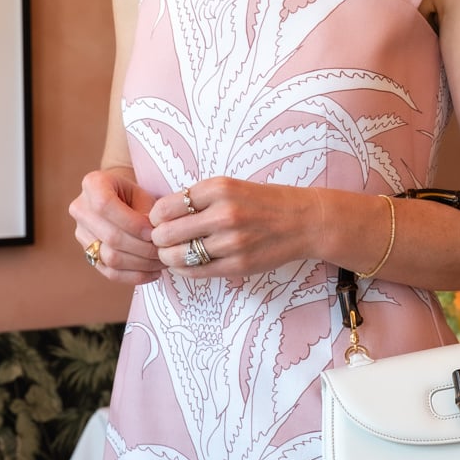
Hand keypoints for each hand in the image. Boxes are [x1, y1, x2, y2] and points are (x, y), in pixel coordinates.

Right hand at [69, 168, 161, 283]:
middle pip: (110, 236)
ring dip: (141, 264)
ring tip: (162, 262)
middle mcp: (80, 209)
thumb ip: (148, 212)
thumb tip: (154, 238)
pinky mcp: (88, 253)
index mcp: (92, 184)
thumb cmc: (134, 195)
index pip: (105, 205)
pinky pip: (109, 272)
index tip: (154, 232)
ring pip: (110, 258)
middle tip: (164, 251)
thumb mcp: (142, 194)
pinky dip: (134, 276)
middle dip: (142, 248)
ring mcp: (81, 233)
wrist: (118, 199)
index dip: (132, 222)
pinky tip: (153, 273)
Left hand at [149, 177, 316, 277]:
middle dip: (158, 239)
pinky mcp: (239, 265)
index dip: (156, 217)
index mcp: (219, 189)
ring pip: (178, 256)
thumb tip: (161, 215)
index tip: (159, 221)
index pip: (166, 207)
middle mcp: (224, 214)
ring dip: (168, 256)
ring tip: (171, 253)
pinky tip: (185, 264)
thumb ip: (199, 198)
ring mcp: (232, 242)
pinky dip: (184, 269)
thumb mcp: (231, 187)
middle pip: (166, 233)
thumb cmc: (263, 202)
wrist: (304, 221)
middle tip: (162, 240)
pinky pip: (197, 272)